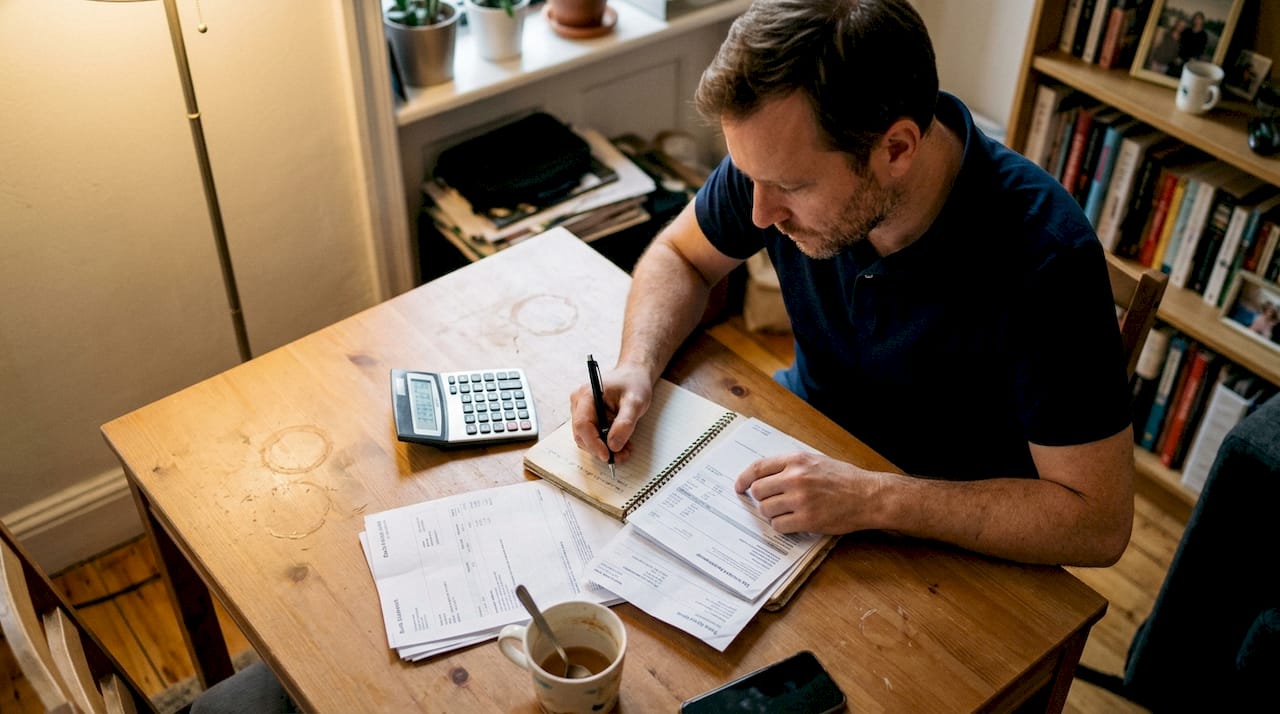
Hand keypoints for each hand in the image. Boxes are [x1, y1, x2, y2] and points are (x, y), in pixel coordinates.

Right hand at [569, 363, 653, 464]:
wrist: (633, 375)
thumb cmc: (633, 384)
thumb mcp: (635, 402)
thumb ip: (625, 423)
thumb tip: (613, 445)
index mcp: (587, 395)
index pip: (582, 424)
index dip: (593, 443)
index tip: (607, 455)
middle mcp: (579, 403)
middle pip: (582, 435)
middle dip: (601, 449)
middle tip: (622, 456)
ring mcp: (581, 411)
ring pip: (586, 438)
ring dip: (604, 448)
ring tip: (625, 449)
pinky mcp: (588, 417)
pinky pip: (592, 435)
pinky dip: (605, 443)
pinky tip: (620, 443)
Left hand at [734, 452, 889, 534]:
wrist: (868, 495)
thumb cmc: (844, 478)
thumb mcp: (816, 461)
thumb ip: (791, 465)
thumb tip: (765, 476)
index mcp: (796, 460)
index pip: (758, 468)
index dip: (744, 479)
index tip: (739, 487)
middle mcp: (795, 478)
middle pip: (759, 491)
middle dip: (760, 499)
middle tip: (769, 503)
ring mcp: (800, 499)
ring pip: (766, 510)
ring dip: (772, 514)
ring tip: (786, 512)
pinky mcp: (807, 519)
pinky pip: (779, 525)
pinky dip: (782, 526)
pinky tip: (793, 522)